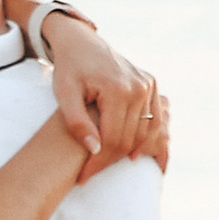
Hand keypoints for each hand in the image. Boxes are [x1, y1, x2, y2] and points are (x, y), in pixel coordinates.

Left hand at [42, 17, 169, 171]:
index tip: (82, 177)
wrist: (81, 42)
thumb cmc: (69, 68)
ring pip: (144, 134)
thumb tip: (95, 150)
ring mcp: (148, 85)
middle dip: (109, 161)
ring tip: (107, 166)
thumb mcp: (64, 94)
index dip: (98, 163)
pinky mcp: (151, 85)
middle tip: (90, 174)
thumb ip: (76, 123)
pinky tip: (134, 156)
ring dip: (127, 153)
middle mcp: (139, 87)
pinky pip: (154, 121)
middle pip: (129, 139)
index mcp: (118, 89)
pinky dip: (147, 140)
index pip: (112, 139)